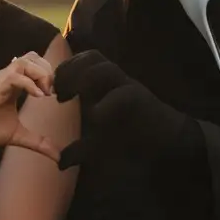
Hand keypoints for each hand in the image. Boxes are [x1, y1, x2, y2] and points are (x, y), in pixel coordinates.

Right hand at [0, 52, 60, 162]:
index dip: (50, 75)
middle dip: (49, 70)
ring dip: (41, 74)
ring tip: (46, 93)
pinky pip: (15, 75)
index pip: (35, 65)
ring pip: (25, 61)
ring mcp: (0, 80)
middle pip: (33, 57)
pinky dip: (30, 83)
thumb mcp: (17, 135)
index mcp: (13, 85)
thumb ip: (38, 142)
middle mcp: (7, 78)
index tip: (56, 95)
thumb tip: (58, 156)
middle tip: (53, 91)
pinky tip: (38, 97)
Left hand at [53, 50, 202, 169]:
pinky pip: (122, 95)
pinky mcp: (141, 101)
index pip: (83, 60)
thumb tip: (60, 162)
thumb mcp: (101, 144)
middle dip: (71, 69)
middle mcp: (117, 81)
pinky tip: (94, 117)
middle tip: (57, 92)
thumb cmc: (132, 138)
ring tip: (68, 98)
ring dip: (84, 79)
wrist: (168, 141)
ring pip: (106, 69)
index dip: (65, 68)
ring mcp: (130, 88)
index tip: (51, 88)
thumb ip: (80, 149)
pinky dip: (105, 105)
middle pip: (93, 57)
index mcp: (106, 84)